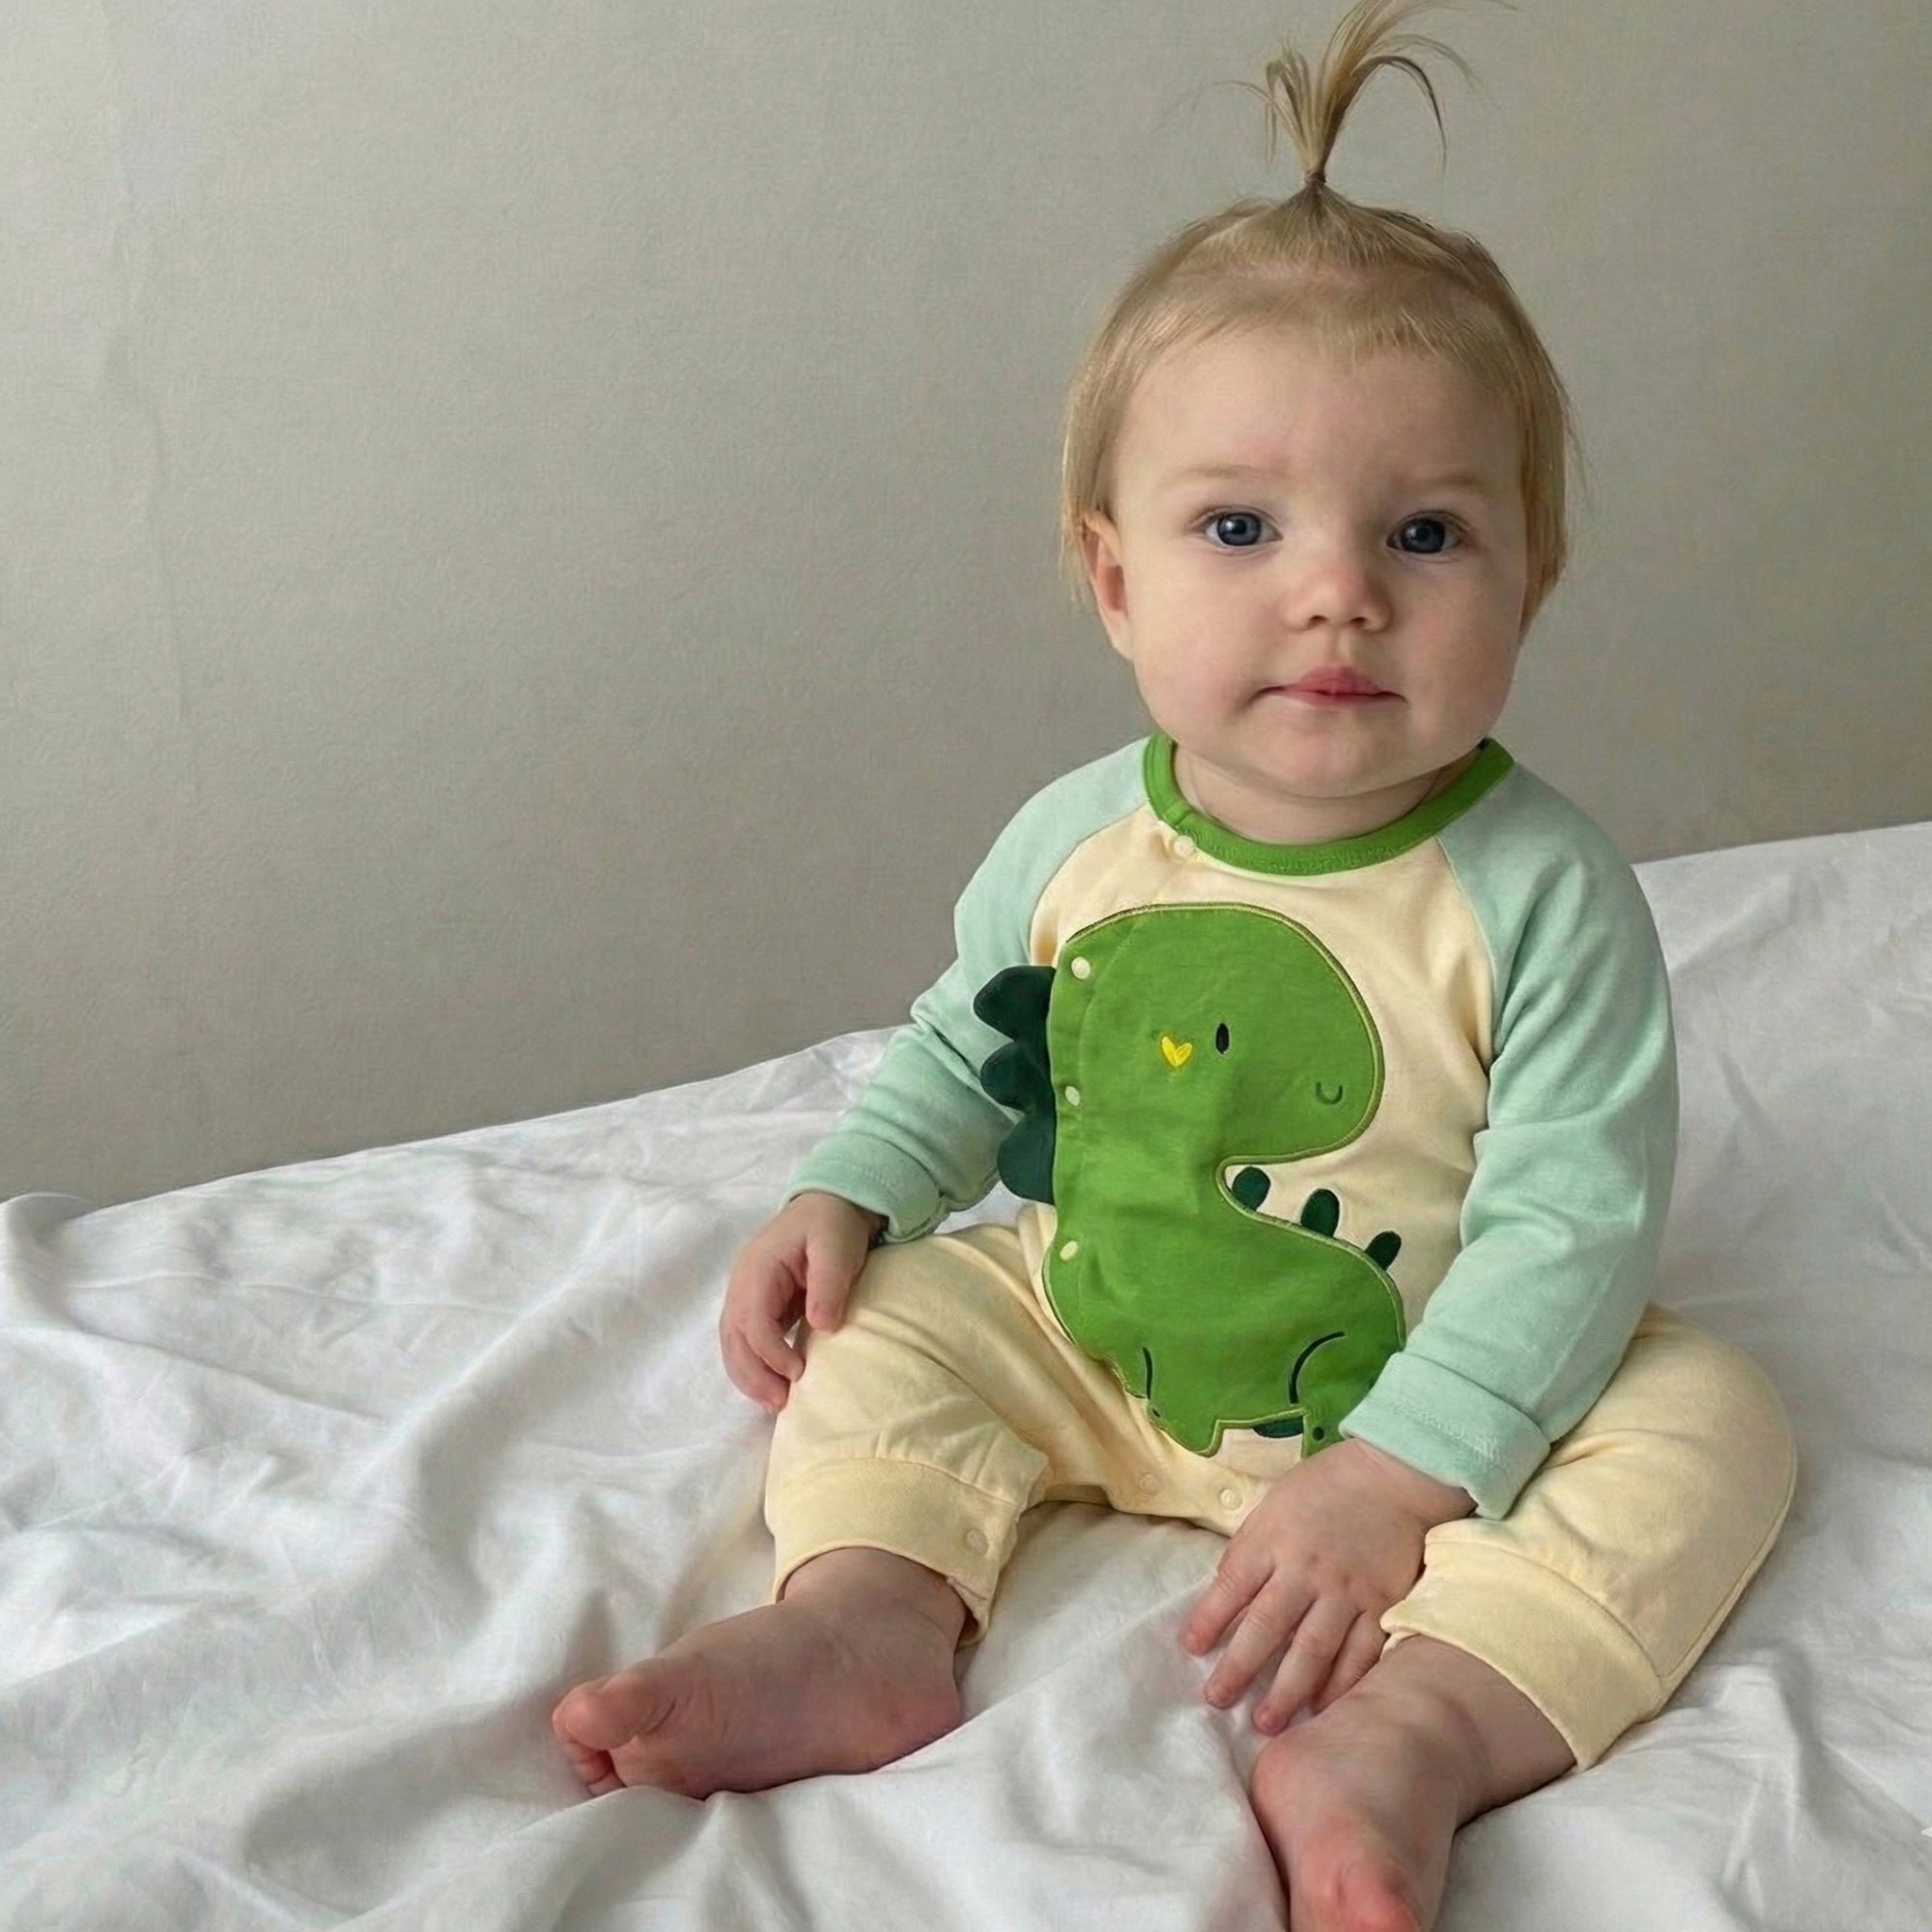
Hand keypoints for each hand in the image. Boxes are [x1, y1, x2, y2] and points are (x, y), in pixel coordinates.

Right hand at [719, 1192, 882, 1411]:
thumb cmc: (833, 1224)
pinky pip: (744, 1342)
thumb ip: (828, 1283)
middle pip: (734, 1338)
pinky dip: (753, 1367)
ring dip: (749, 1377)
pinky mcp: (756, 1305)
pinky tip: (772, 1387)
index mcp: (757, 1268)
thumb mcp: (837, 1246)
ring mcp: (745, 1295)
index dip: (772, 1352)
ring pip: (733, 1345)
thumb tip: (822, 1326)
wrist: (828, 1204)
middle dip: (754, 1375)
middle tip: (782, 1404)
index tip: (800, 1372)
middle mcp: (742, 1284)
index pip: (753, 1321)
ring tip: (776, 1404)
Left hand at [1179, 1438, 1475, 1731]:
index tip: (1190, 1647)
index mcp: (1274, 1540)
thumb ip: (1251, 1548)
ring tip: (1267, 1724)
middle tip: (1217, 1700)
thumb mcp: (1274, 1505)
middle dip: (1238, 1668)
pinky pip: (1359, 1655)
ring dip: (1286, 1691)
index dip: (1208, 1620)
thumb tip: (1224, 1592)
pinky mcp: (1382, 1605)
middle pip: (1266, 1628)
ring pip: (1311, 1651)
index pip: (1232, 1587)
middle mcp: (1306, 1570)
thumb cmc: (1326, 1486)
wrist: (1394, 1475)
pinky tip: (1324, 1711)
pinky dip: (1341, 1685)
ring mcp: (1347, 1592)